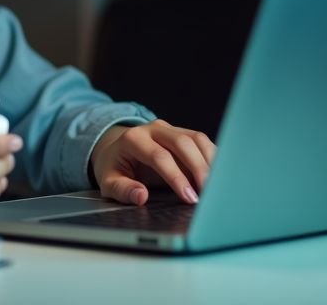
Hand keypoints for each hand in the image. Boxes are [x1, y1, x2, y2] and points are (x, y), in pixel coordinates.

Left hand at [89, 120, 215, 205]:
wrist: (116, 151)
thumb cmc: (113, 168)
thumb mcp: (108, 181)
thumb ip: (122, 189)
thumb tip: (140, 196)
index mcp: (133, 139)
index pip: (159, 156)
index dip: (176, 177)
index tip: (189, 197)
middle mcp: (153, 129)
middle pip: (182, 142)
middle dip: (198, 168)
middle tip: (208, 193)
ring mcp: (170, 129)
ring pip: (196, 138)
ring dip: (210, 162)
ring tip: (217, 186)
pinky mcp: (182, 133)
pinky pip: (202, 142)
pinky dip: (213, 158)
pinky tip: (219, 176)